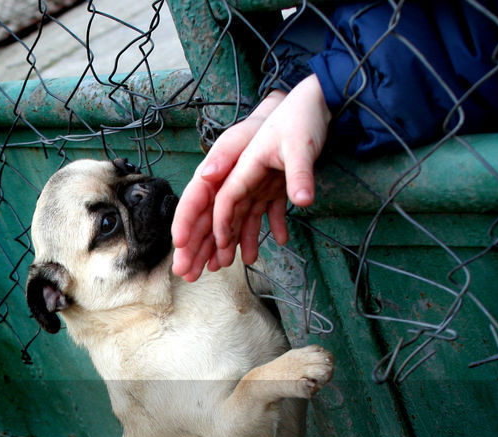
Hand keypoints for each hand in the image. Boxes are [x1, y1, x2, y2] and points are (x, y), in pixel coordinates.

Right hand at [172, 76, 329, 280]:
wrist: (315, 103)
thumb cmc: (301, 118)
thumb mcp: (299, 143)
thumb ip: (295, 171)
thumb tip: (300, 201)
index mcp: (232, 165)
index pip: (203, 198)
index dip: (189, 222)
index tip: (182, 246)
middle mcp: (236, 176)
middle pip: (211, 215)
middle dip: (198, 245)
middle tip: (187, 273)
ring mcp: (253, 183)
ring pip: (234, 219)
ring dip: (228, 244)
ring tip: (221, 269)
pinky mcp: (270, 186)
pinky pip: (262, 214)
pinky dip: (264, 231)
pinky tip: (268, 248)